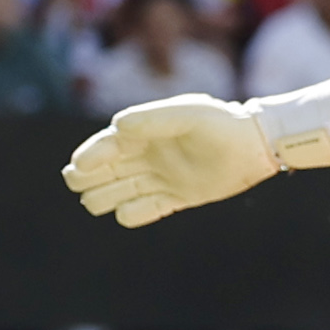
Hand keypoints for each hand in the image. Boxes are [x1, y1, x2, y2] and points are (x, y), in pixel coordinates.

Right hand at [62, 96, 276, 227]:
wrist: (255, 146)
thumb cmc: (221, 124)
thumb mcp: (188, 114)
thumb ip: (154, 119)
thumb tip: (117, 126)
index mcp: (147, 132)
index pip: (110, 145)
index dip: (92, 155)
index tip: (78, 166)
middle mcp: (151, 155)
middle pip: (109, 169)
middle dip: (89, 176)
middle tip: (75, 183)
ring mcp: (163, 176)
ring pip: (124, 190)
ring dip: (106, 196)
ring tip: (91, 203)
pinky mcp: (179, 196)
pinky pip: (150, 209)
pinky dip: (136, 214)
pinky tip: (125, 214)